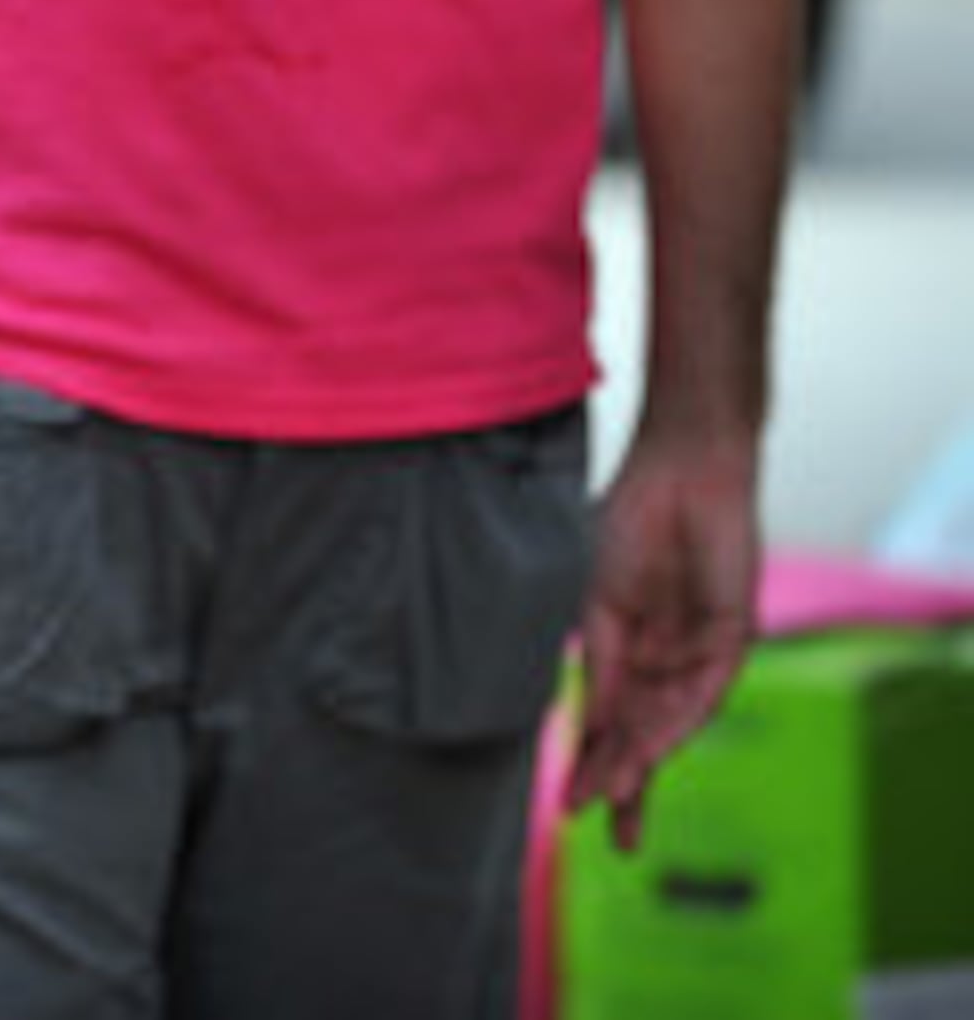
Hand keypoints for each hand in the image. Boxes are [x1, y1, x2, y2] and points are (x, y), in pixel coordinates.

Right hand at [563, 432, 760, 849]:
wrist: (682, 468)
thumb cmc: (628, 517)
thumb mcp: (594, 595)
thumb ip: (592, 657)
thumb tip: (573, 716)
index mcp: (627, 648)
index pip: (609, 719)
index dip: (591, 762)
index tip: (568, 806)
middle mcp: (666, 659)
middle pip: (643, 734)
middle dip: (623, 782)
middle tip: (604, 833)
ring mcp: (699, 651)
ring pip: (669, 722)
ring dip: (642, 761)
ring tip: (615, 797)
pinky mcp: (732, 636)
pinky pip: (703, 691)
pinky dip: (676, 723)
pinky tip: (651, 751)